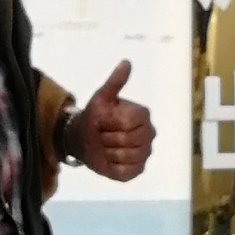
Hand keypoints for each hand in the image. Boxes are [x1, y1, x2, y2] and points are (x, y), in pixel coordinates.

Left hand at [70, 61, 154, 181]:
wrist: (85, 138)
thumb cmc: (96, 116)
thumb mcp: (101, 98)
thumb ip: (114, 82)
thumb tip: (126, 62)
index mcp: (143, 115)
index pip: (126, 122)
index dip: (108, 122)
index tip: (102, 120)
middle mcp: (149, 134)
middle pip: (125, 140)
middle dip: (106, 138)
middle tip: (103, 134)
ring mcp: (145, 154)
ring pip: (124, 157)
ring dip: (107, 153)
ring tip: (105, 147)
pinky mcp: (137, 170)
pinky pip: (124, 172)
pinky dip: (111, 167)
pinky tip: (110, 160)